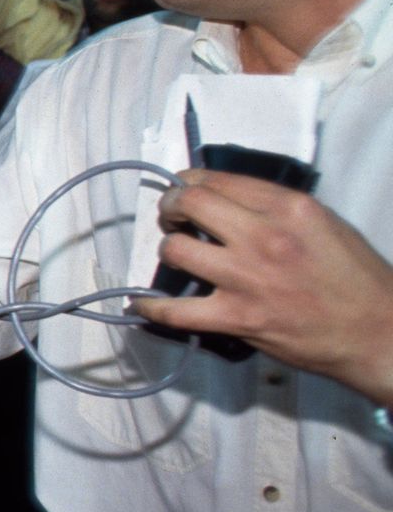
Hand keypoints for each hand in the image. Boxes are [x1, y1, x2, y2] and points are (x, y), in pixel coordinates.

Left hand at [135, 170, 392, 403]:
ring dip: (168, 250)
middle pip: (189, 204)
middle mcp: (264, 237)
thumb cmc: (356, 278)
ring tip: (176, 254)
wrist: (377, 331)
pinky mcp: (237, 317)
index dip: (189, 181)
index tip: (182, 188)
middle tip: (172, 216)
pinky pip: (175, 310)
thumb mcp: (324, 223)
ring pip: (176, 249)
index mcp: (289, 208)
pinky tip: (142, 300)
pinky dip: (151, 305)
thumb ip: (276, 207)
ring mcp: (247, 278)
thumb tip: (230, 199)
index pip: (219, 180)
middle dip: (170, 206)